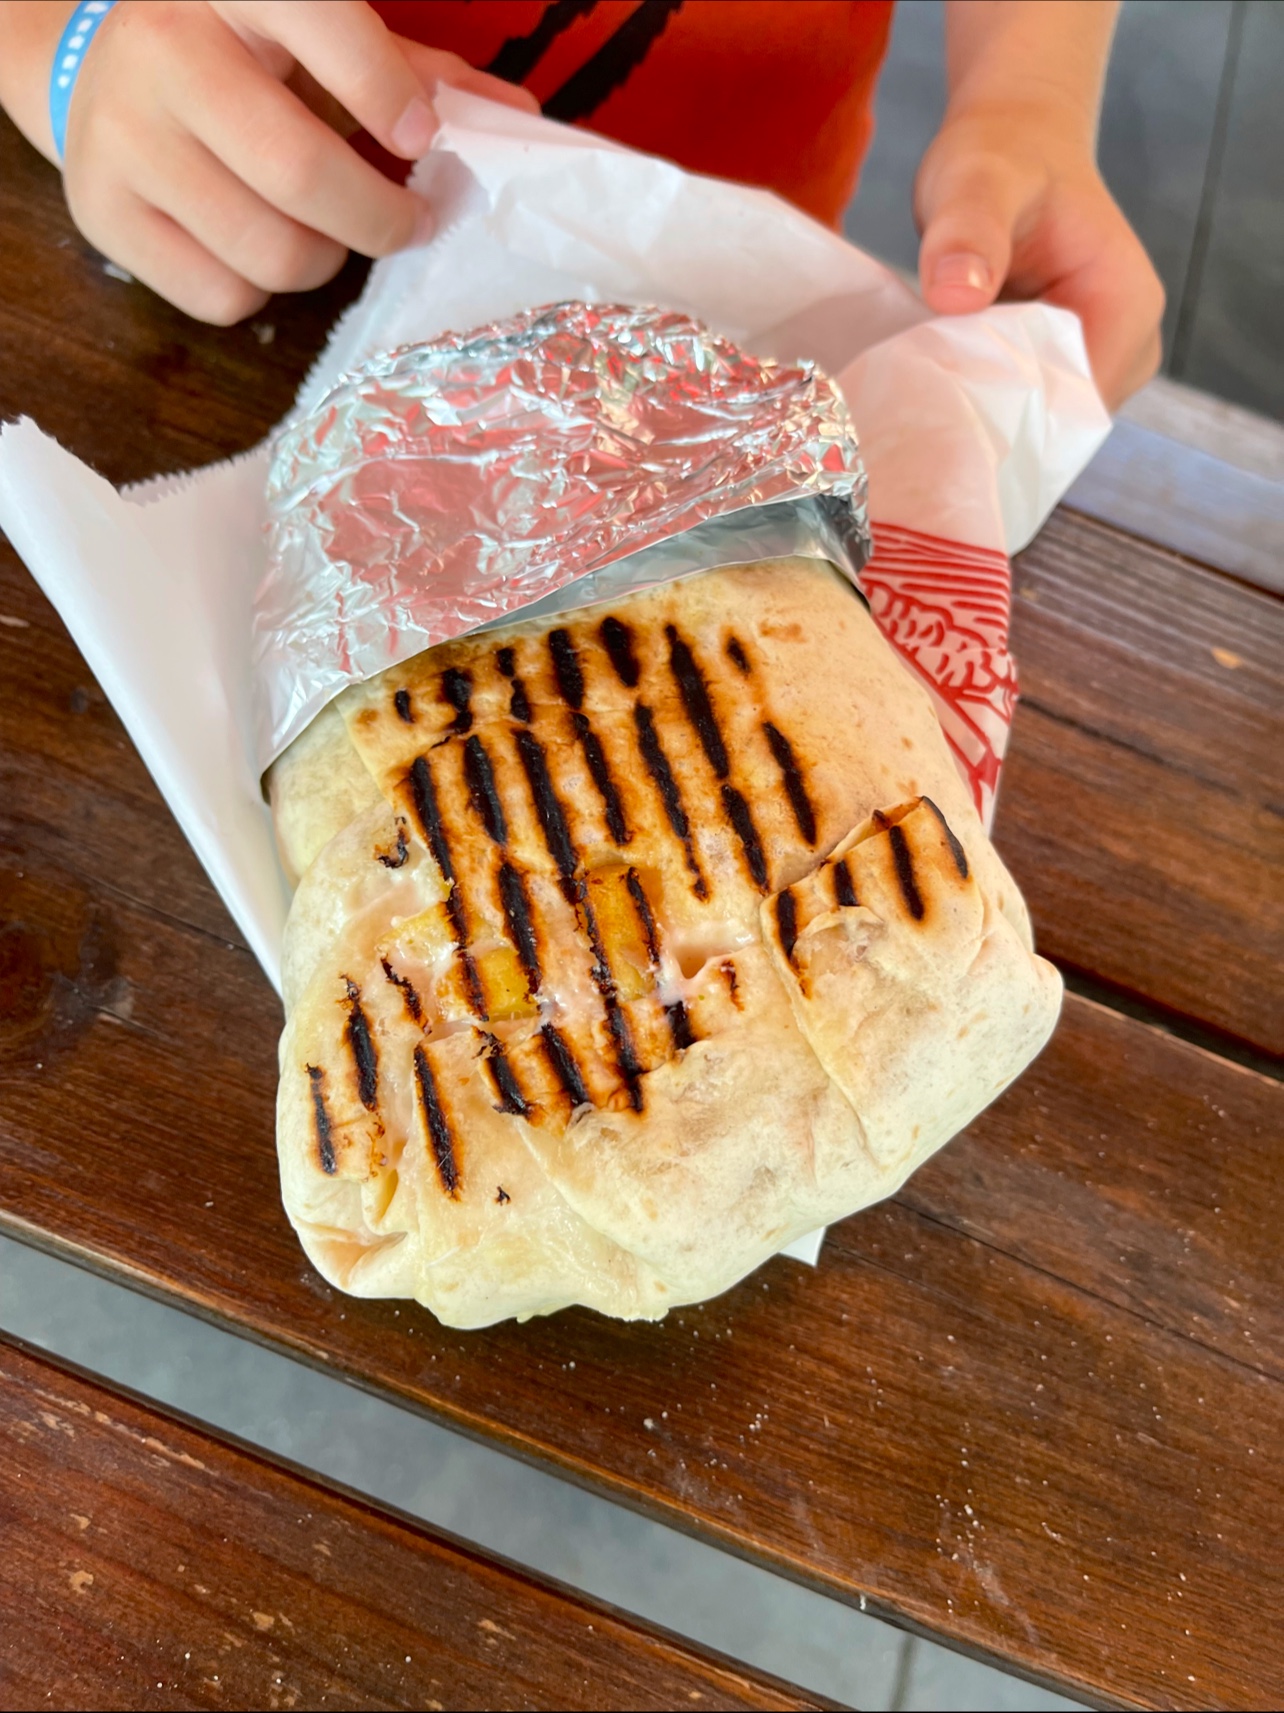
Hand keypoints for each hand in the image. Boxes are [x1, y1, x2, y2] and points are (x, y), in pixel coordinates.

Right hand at [7, 0, 535, 323]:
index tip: (422, 141)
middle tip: (407, 225)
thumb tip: (517, 116)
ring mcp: (122, 137)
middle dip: (378, 217)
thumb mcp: (320, 38)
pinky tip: (254, 246)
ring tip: (323, 233)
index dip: (384, 91)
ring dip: (322, 261)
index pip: (318, 20)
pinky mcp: (101, 213)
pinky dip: (260, 291)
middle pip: (297, 170)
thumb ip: (414, 72)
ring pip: (267, 251)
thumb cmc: (243, 55)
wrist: (101, 74)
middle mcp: (161, 51)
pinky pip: (222, 296)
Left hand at [914, 103, 1163, 408]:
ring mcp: (1095, 361)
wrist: (1012, 141)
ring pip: (1036, 421)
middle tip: (923, 410)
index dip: (1010, 418)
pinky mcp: (1061, 368)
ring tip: (927, 396)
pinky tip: (938, 389)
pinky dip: (981, 401)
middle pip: (1056, 421)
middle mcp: (1125, 345)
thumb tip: (957, 293)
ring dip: (983, 414)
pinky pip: (1022, 406)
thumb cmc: (1002, 154)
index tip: (944, 412)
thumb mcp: (977, 181)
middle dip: (992, 422)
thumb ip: (969, 232)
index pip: (1075, 404)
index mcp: (1126, 307)